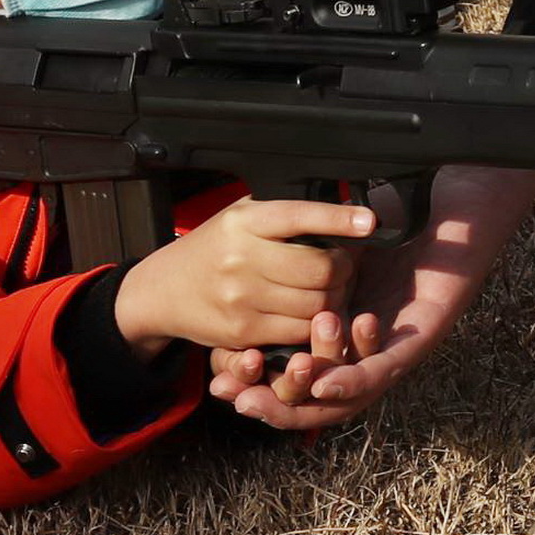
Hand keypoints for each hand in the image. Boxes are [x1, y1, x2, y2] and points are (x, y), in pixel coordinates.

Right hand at [113, 193, 377, 356]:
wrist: (164, 290)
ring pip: (316, 303)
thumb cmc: (214, 247)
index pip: (300, 215)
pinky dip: (315, 323)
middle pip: (320, 267)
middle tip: (346, 264)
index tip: (370, 220)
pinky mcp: (243, 331)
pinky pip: (299, 330)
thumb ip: (284, 212)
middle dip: (345, 267)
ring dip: (335, 297)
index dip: (339, 218)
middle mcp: (242, 257)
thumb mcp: (241, 215)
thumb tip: (343, 204)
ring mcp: (242, 297)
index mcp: (246, 221)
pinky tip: (312, 312)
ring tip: (332, 288)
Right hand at [216, 166, 534, 434]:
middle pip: (306, 396)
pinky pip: (378, 373)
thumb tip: (248, 263)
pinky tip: (323, 385)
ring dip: (300, 398)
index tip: (216, 380)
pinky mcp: (414, 347)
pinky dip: (349, 382)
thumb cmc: (393, 228)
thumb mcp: (334, 246)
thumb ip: (299, 261)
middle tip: (231, 398)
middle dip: (268, 400)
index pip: (284, 367)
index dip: (250, 378)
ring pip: (338, 397)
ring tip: (265, 397)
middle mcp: (357, 353)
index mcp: (334, 333)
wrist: (450, 216)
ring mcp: (386, 356)